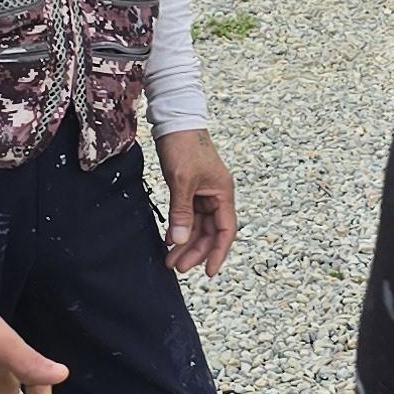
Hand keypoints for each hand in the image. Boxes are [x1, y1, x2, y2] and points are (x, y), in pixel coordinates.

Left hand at [158, 128, 236, 275]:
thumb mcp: (182, 181)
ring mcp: (203, 194)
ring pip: (198, 227)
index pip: (225, 231)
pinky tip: (168, 240)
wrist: (175, 121)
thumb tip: (179, 240)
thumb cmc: (184, 146)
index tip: (208, 272)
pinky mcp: (190, 190)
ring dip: (185, 243)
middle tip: (176, 267)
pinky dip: (179, 229)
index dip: (218, 253)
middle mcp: (217, 196)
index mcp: (223, 194)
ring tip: (169, 259)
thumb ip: (181, 212)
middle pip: (210, 232)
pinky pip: (188, 216)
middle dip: (195, 251)